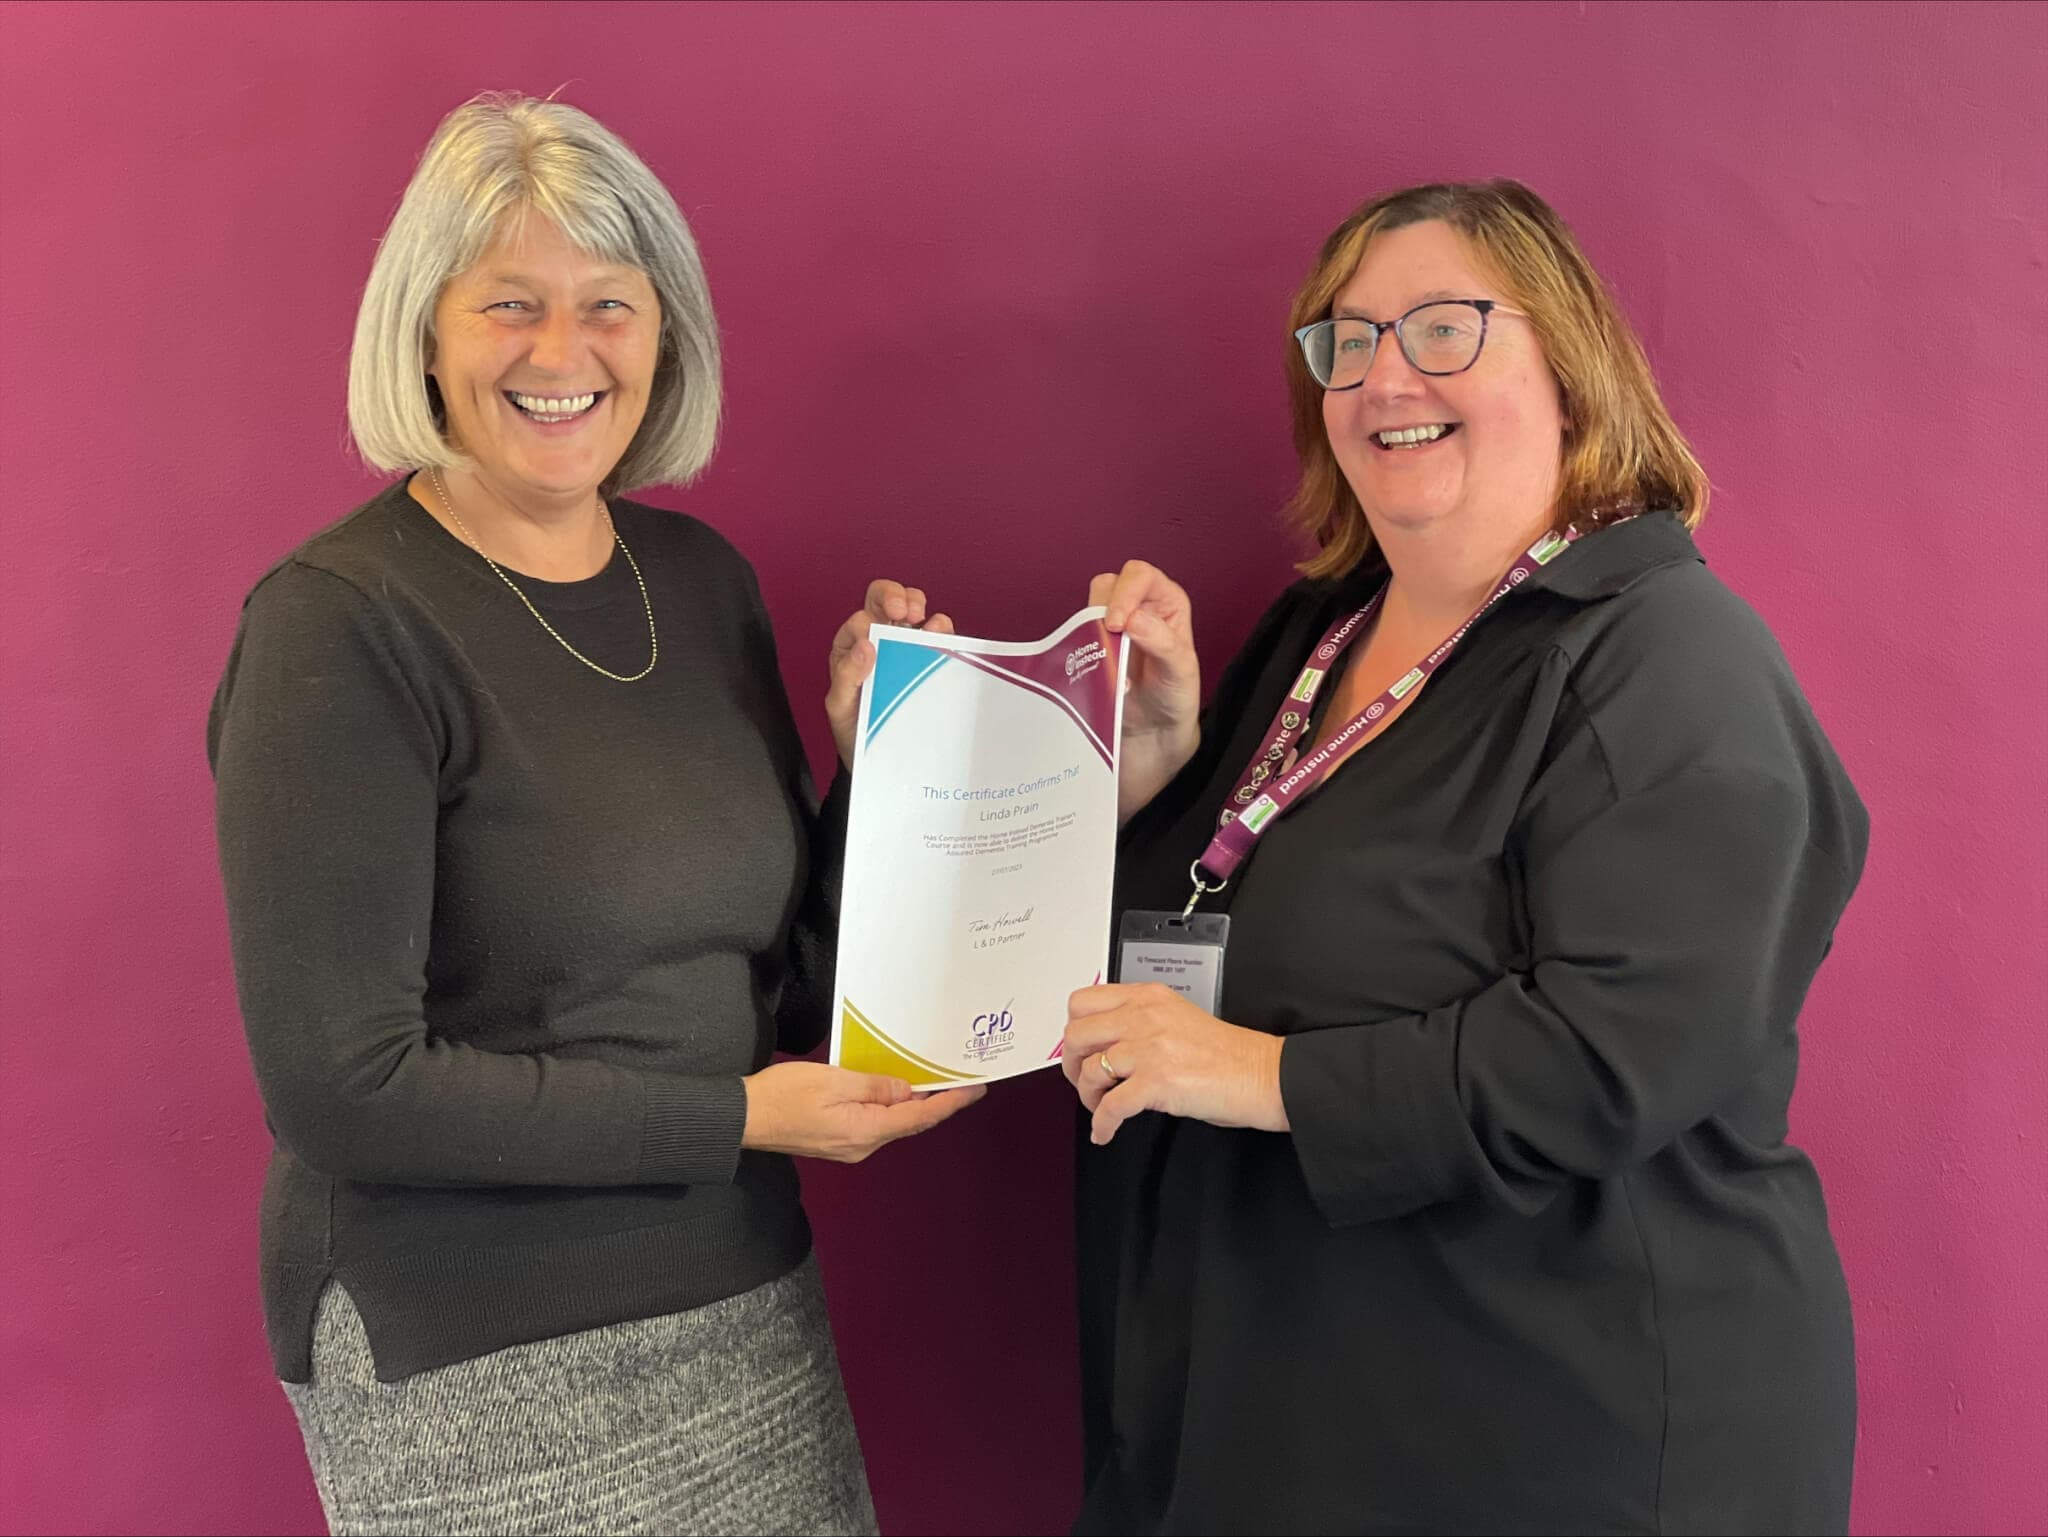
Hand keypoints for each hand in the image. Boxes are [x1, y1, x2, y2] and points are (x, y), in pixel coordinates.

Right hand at [741, 1061, 984, 1161]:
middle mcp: (862, 1146)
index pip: (919, 1118)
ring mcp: (850, 1147)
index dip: (950, 1103)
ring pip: (892, 1123)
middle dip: (936, 1101)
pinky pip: (874, 1123)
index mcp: (865, 1132)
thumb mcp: (833, 1080)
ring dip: (912, 1103)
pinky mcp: (838, 1141)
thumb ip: (875, 1086)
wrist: (743, 1118)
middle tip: (960, 1078)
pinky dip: (891, 1107)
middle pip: (909, 1123)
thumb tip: (907, 1091)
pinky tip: (895, 1089)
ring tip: (934, 1079)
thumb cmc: (783, 1096)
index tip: (976, 1089)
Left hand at [827, 580, 954, 768]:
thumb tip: (866, 647)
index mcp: (851, 646)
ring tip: (924, 621)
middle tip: (904, 612)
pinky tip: (941, 635)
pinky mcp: (928, 657)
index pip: (860, 619)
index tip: (875, 638)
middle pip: (885, 599)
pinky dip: (942, 628)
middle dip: (895, 596)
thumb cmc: (854, 729)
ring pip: (913, 607)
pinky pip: (937, 634)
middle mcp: (877, 638)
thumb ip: (846, 677)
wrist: (879, 758)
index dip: (868, 622)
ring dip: (918, 605)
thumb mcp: (840, 707)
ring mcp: (905, 644)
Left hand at [1062, 983, 1286, 1144]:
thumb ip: (1141, 1020)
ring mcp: (1149, 1049)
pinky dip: (1102, 1125)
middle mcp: (1144, 1017)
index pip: (1083, 1001)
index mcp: (1148, 997)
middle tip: (1082, 1078)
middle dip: (1071, 1063)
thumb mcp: (1177, 1017)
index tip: (1078, 1047)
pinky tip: (1105, 1131)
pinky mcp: (1156, 1082)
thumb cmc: (1227, 1053)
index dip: (1073, 1029)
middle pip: (1076, 1035)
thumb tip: (1105, 1042)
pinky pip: (1110, 1107)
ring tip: (1100, 1106)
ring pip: (1088, 1071)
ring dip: (1087, 1096)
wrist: (1261, 1075)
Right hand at [1088, 562, 1198, 822]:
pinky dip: (1078, 647)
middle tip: (1107, 638)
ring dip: (1090, 628)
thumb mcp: (1180, 671)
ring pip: (1088, 607)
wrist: (1152, 733)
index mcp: (1165, 602)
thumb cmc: (1174, 698)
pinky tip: (1093, 670)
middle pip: (1108, 584)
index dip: (1125, 593)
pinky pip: (1075, 634)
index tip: (1117, 623)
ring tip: (1105, 659)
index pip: (1141, 576)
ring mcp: (1111, 626)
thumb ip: (1162, 642)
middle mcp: (1138, 607)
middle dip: (1103, 608)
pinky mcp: (1091, 645)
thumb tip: (1133, 618)